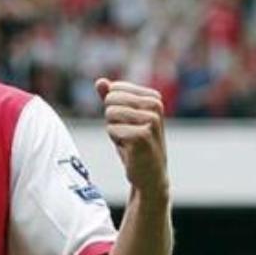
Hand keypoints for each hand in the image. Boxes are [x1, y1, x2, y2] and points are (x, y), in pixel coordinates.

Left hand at [96, 78, 168, 202]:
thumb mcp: (122, 117)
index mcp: (153, 97)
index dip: (114, 108)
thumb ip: (111, 97)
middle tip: (127, 132)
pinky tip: (130, 148)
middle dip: (112, 119)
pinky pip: (112, 129)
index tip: (128, 122)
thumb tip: (100, 81)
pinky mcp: (143, 135)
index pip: (114, 89)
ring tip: (129, 140)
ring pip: (110, 113)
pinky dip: (116, 140)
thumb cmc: (135, 143)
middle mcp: (155, 105)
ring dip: (114, 130)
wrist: (149, 173)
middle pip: (110, 99)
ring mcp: (151, 120)